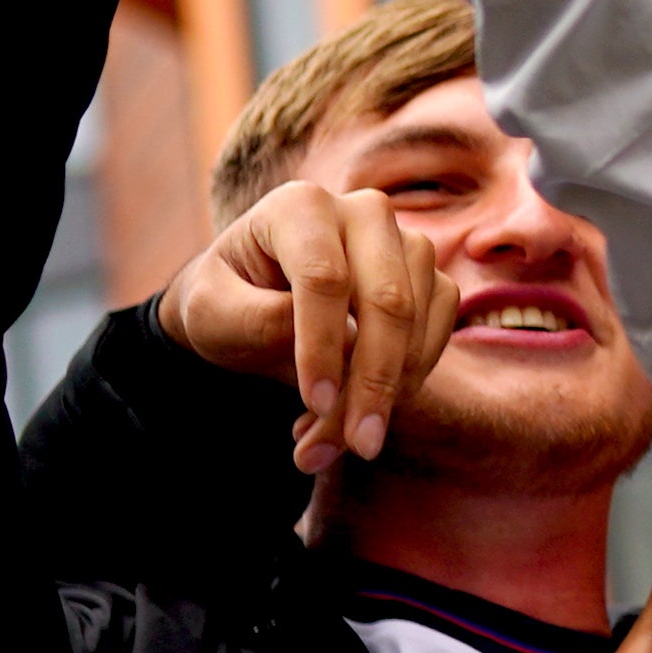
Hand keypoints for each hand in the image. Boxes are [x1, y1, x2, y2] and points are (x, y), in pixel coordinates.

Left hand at [160, 179, 456, 469]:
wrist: (250, 303)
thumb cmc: (225, 302)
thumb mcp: (211, 313)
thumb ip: (257, 321)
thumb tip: (330, 343)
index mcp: (300, 206)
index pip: (324, 279)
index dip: (322, 347)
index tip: (314, 405)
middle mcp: (364, 212)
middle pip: (387, 301)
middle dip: (373, 382)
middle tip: (358, 446)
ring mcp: (405, 242)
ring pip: (417, 323)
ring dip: (388, 393)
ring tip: (337, 438)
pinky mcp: (431, 279)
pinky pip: (439, 335)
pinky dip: (408, 383)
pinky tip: (363, 408)